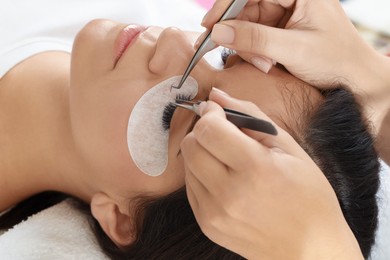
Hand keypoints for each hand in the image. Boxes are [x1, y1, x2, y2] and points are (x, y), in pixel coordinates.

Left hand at [180, 88, 363, 258]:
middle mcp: (229, 194)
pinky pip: (190, 186)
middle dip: (203, 132)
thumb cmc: (308, 196)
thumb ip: (250, 116)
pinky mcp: (207, 224)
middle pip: (191, 145)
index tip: (218, 112)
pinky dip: (202, 174)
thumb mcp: (289, 148)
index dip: (210, 114)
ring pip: (187, 164)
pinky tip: (224, 178)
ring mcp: (214, 213)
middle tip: (224, 135)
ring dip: (202, 153)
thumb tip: (216, 95)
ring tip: (228, 160)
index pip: (209, 130)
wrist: (309, 249)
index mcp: (255, 170)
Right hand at [199, 0, 389, 133]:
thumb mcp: (293, 50)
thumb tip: (219, 32)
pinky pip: (258, 36)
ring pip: (250, 24)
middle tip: (235, 53)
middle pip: (249, 8)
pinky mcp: (284, 29)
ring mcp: (288, 13)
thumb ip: (254, 38)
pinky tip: (267, 64)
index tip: (210, 25)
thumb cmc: (336, 61)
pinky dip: (256, 52)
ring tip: (265, 64)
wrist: (354, 81)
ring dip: (250, 47)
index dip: (227, 6)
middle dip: (241, 33)